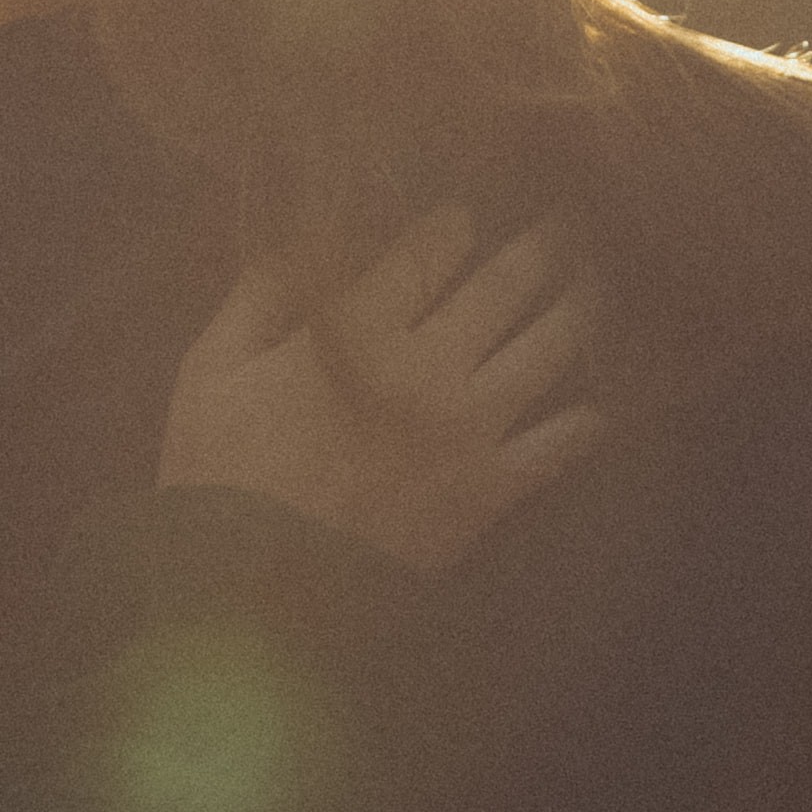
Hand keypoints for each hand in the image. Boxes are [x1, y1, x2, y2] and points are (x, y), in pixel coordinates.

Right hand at [159, 204, 612, 573]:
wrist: (255, 596)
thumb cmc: (219, 480)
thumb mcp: (210, 374)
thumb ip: (257, 300)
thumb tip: (295, 245)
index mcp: (357, 331)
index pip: (424, 254)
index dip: (452, 226)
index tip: (465, 216)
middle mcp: (427, 366)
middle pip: (502, 287)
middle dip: (538, 247)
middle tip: (569, 220)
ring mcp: (466, 428)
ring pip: (546, 350)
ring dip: (579, 309)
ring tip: (599, 284)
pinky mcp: (487, 491)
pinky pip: (554, 448)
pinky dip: (583, 425)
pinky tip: (601, 408)